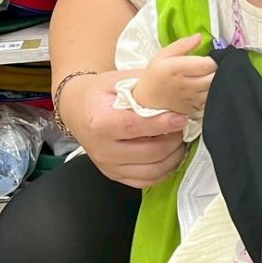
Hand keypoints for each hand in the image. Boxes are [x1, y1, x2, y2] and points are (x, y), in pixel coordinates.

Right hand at [56, 68, 186, 187]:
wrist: (78, 108)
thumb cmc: (99, 93)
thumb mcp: (119, 81)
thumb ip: (146, 88)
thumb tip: (175, 97)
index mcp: (99, 122)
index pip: (135, 127)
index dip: (162, 124)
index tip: (181, 118)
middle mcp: (102, 149)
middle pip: (150, 152)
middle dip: (174, 140)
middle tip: (183, 128)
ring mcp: (108, 166)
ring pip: (153, 171)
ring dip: (174, 157)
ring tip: (180, 141)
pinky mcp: (115, 176)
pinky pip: (147, 181)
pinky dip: (165, 170)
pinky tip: (171, 155)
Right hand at [140, 34, 216, 115]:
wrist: (147, 97)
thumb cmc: (156, 74)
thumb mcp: (164, 54)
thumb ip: (183, 44)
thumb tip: (199, 36)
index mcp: (177, 69)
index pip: (207, 64)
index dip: (213, 59)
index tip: (209, 58)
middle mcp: (185, 85)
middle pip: (214, 77)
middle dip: (217, 71)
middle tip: (211, 68)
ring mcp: (190, 99)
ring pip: (214, 90)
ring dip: (216, 82)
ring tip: (209, 77)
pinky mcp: (193, 108)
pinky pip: (210, 100)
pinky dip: (212, 94)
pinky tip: (205, 88)